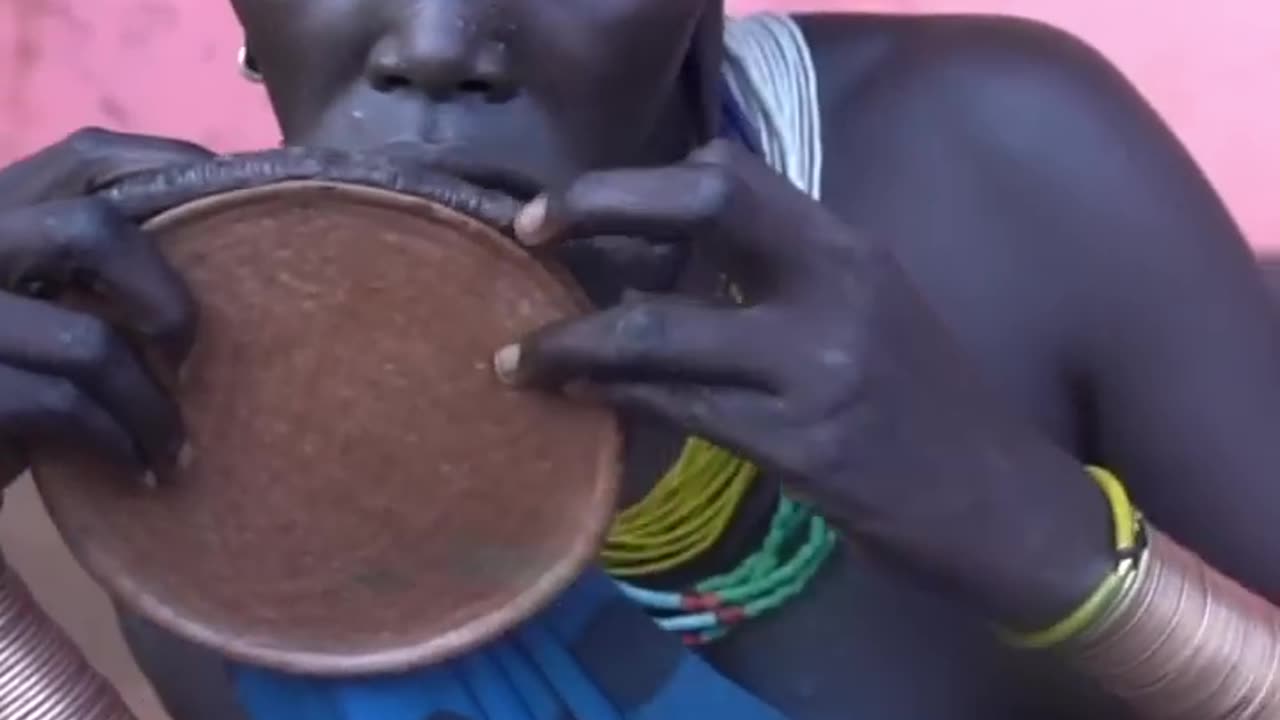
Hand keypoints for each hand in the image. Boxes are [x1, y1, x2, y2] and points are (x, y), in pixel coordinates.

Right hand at [0, 128, 212, 488]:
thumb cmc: (9, 373)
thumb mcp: (44, 298)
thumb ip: (99, 265)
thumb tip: (237, 238)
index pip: (89, 157)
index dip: (176, 174)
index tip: (245, 218)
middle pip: (92, 229)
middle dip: (167, 298)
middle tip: (192, 356)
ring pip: (87, 342)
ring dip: (150, 406)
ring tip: (174, 449)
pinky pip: (58, 406)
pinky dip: (115, 439)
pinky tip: (136, 468)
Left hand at [497, 140, 1113, 626]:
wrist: (1005, 509)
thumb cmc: (930, 410)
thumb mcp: (871, 315)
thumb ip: (787, 277)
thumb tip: (676, 263)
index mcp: (849, 249)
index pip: (733, 172)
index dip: (641, 178)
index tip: (578, 202)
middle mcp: (835, 288)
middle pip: (700, 206)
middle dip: (598, 206)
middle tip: (528, 231)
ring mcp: (817, 368)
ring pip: (661, 330)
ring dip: (575, 342)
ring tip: (519, 357)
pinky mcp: (801, 447)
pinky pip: (678, 410)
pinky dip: (616, 401)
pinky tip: (578, 404)